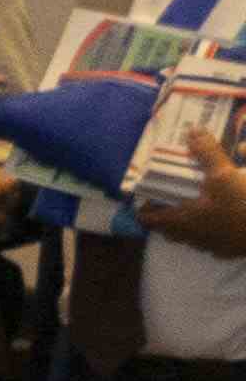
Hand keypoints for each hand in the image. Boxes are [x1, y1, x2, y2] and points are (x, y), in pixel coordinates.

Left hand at [147, 127, 245, 257]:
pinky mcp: (228, 250)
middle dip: (167, 213)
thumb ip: (206, 153)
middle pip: (168, 229)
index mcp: (181, 221)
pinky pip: (210, 241)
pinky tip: (221, 216)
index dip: (145, 207)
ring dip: (188, 222)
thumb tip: (192, 130)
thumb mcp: (223, 175)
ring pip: (189, 236)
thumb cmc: (243, 207)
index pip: (148, 219)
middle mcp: (192, 238)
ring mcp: (211, 247)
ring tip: (196, 203)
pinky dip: (209, 229)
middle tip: (173, 195)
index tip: (151, 193)